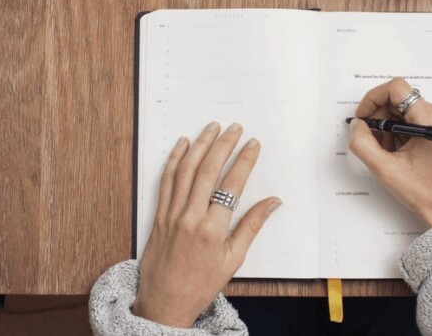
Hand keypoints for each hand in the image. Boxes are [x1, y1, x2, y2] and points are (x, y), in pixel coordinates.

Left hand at [132, 122, 281, 327]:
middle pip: (208, 170)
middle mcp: (190, 217)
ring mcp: (171, 214)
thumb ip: (252, 226)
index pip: (232, 185)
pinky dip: (174, 159)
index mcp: (213, 229)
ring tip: (212, 128)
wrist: (165, 303)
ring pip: (186, 170)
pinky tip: (183, 144)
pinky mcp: (159, 215)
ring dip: (200, 145)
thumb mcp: (234, 259)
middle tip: (235, 128)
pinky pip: (166, 180)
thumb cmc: (201, 284)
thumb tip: (273, 202)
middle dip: (223, 145)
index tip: (253, 145)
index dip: (244, 161)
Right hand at [349, 78, 431, 227]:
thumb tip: (356, 125)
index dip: (373, 98)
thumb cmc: (425, 192)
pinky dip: (396, 132)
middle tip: (371, 139)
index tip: (363, 116)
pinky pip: (408, 118)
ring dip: (386, 126)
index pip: (396, 88)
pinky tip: (395, 152)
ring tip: (386, 151)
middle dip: (379, 117)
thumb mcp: (385, 170)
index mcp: (430, 120)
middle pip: (397, 98)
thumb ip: (363, 144)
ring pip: (401, 109)